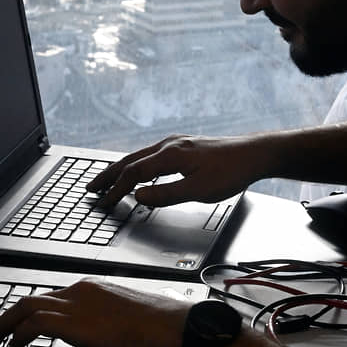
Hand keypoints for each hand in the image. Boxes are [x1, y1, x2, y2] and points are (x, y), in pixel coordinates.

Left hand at [0, 279, 191, 346]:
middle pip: (33, 298)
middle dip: (8, 316)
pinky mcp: (75, 322)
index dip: (32, 313)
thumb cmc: (162, 327)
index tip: (22, 326)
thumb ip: (106, 323)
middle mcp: (82, 290)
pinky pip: (35, 324)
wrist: (176, 327)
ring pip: (27, 307)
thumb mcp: (127, 320)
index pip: (53, 297)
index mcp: (94, 288)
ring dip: (5, 325)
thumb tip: (99, 336)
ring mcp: (77, 304)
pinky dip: (19, 334)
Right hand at [87, 134, 268, 207]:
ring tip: (108, 180)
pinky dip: (137, 165)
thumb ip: (167, 194)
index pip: (134, 172)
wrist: (255, 154)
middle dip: (109, 175)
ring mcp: (177, 144)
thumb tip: (139, 195)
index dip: (116, 188)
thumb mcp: (199, 189)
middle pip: (131, 160)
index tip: (103, 202)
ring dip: (121, 169)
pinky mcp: (185, 147)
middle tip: (91, 187)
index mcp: (171, 155)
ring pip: (140, 156)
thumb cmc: (231, 171)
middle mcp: (170, 145)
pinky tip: (139, 171)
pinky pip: (152, 155)